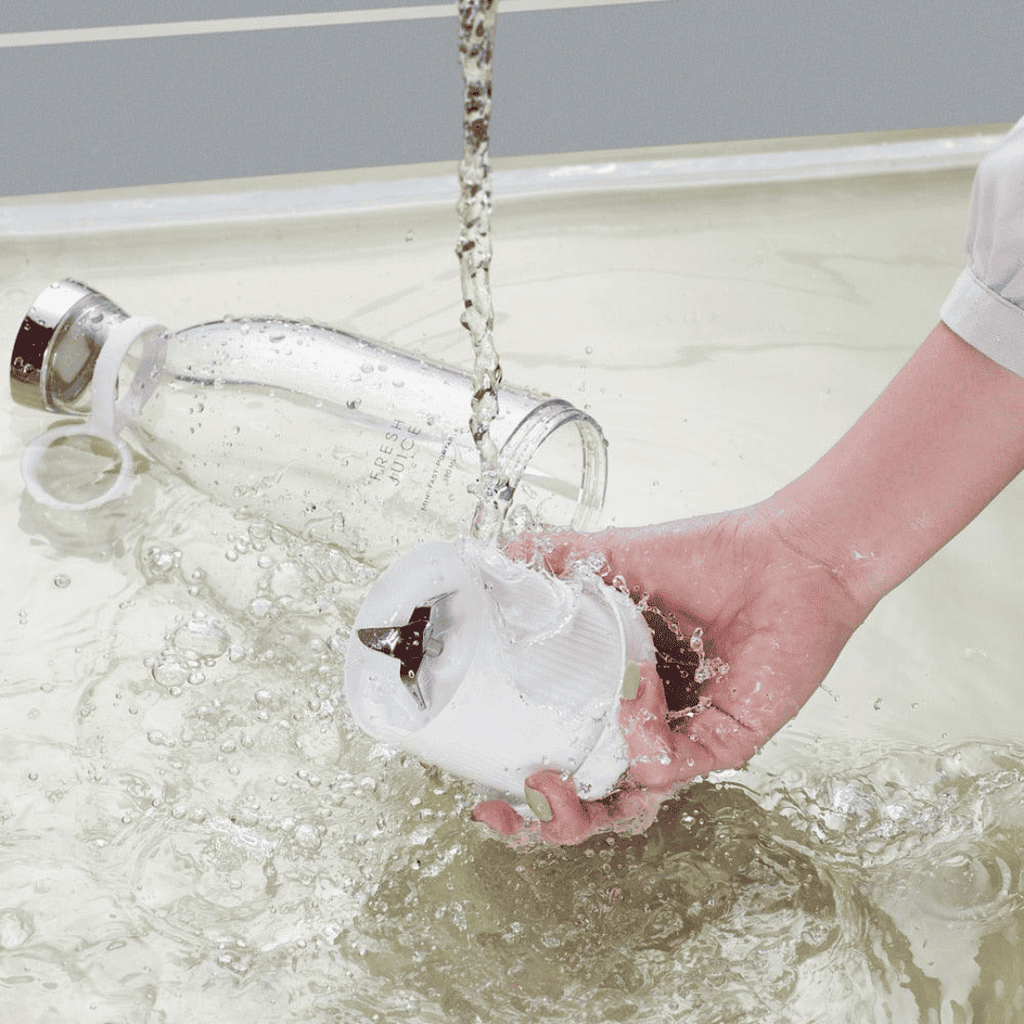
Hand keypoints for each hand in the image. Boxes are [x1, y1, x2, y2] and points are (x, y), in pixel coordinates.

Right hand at [472, 505, 867, 842]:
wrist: (786, 554)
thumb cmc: (713, 557)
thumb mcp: (621, 558)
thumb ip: (561, 559)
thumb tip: (501, 555)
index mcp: (619, 695)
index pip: (567, 756)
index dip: (523, 786)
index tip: (480, 795)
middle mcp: (651, 727)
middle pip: (593, 803)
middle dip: (543, 823)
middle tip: (503, 813)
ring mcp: (686, 740)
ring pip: (630, 805)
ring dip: (582, 807)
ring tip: (549, 783)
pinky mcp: (726, 743)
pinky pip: (672, 764)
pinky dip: (640, 731)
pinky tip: (634, 684)